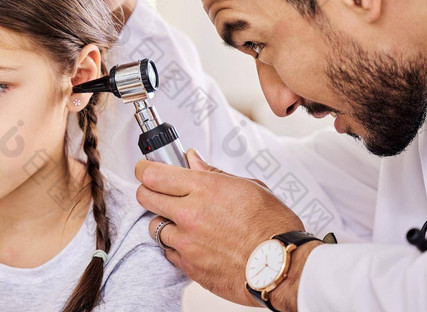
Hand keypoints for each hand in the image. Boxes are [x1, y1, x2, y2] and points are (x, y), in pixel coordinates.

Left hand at [135, 149, 313, 310]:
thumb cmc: (272, 227)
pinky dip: (175, 245)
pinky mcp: (189, 266)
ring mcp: (187, 242)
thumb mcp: (248, 187)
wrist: (282, 267)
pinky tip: (193, 241)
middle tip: (157, 190)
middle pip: (145, 196)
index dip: (144, 168)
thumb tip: (192, 160)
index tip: (145, 168)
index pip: (153, 174)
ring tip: (183, 221)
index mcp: (204, 188)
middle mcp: (190, 214)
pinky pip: (168, 251)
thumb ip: (213, 172)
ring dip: (163, 220)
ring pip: (154, 225)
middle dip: (148, 191)